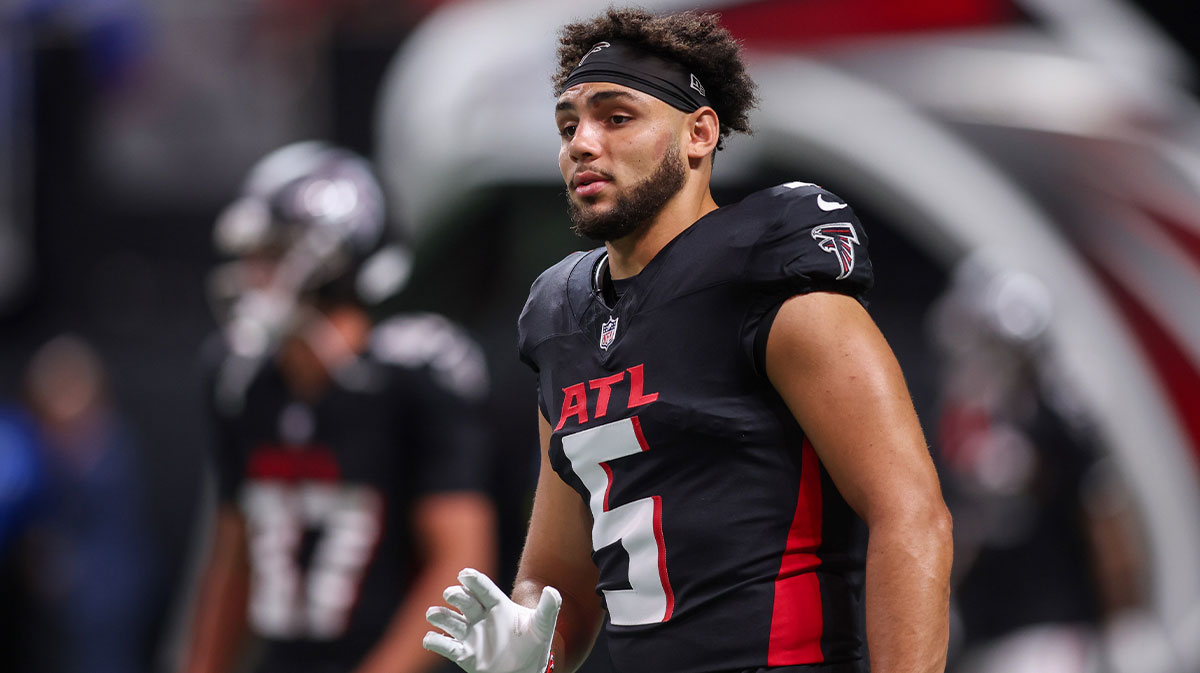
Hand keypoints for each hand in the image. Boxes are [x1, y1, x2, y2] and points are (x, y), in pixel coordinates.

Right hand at [424, 568, 561, 672]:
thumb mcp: (543, 626)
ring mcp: (470, 635)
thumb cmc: (534, 645)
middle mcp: (481, 617)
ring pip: (449, 620)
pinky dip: (434, 641)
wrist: (526, 672)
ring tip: (433, 614)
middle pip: (464, 601)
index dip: (473, 580)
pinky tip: (431, 639)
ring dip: (439, 616)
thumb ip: (549, 608)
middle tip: (452, 595)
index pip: (483, 589)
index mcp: (498, 605)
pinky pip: (445, 646)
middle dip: (456, 595)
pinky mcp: (464, 654)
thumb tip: (553, 591)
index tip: (464, 574)